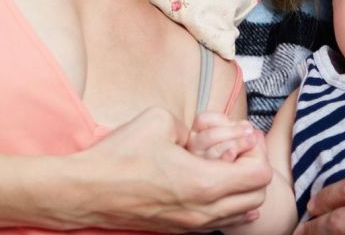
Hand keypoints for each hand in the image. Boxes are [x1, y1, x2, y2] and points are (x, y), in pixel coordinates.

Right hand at [58, 107, 271, 231]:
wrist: (84, 190)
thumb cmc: (120, 156)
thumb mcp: (161, 121)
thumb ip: (193, 125)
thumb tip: (204, 134)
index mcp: (205, 182)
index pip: (260, 175)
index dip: (255, 151)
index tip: (242, 138)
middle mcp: (204, 210)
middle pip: (257, 197)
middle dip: (254, 170)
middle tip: (238, 152)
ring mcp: (191, 224)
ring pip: (242, 214)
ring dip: (243, 191)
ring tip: (227, 168)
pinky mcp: (178, 230)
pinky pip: (219, 224)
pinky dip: (228, 207)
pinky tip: (215, 188)